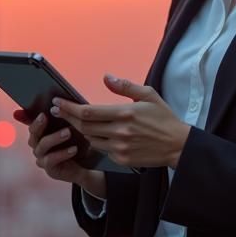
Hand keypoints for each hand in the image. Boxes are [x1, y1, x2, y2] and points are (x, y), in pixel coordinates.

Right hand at [13, 108, 105, 198]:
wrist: (86, 165)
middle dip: (39, 124)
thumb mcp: (73, 126)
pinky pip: (51, 160)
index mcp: (41, 133)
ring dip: (54, 138)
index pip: (31, 123)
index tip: (39, 111)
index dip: (27, 117)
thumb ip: (64, 115)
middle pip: (33, 133)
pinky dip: (62, 153)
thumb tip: (59, 100)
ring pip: (42, 145)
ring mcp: (42, 157)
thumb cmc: (77, 141)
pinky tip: (73, 149)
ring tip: (68, 133)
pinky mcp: (49, 169)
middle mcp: (38, 145)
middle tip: (46, 116)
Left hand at [49, 75, 190, 168]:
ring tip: (75, 120)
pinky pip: (101, 149)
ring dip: (81, 129)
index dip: (69, 107)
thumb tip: (106, 77)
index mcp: (125, 113)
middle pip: (84, 126)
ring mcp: (120, 147)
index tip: (58, 102)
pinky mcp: (121, 159)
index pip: (88, 112)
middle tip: (58, 110)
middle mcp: (120, 132)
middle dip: (68, 117)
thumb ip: (125, 86)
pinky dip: (96, 140)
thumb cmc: (164, 118)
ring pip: (90, 138)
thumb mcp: (148, 95)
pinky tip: (94, 133)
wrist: (177, 145)